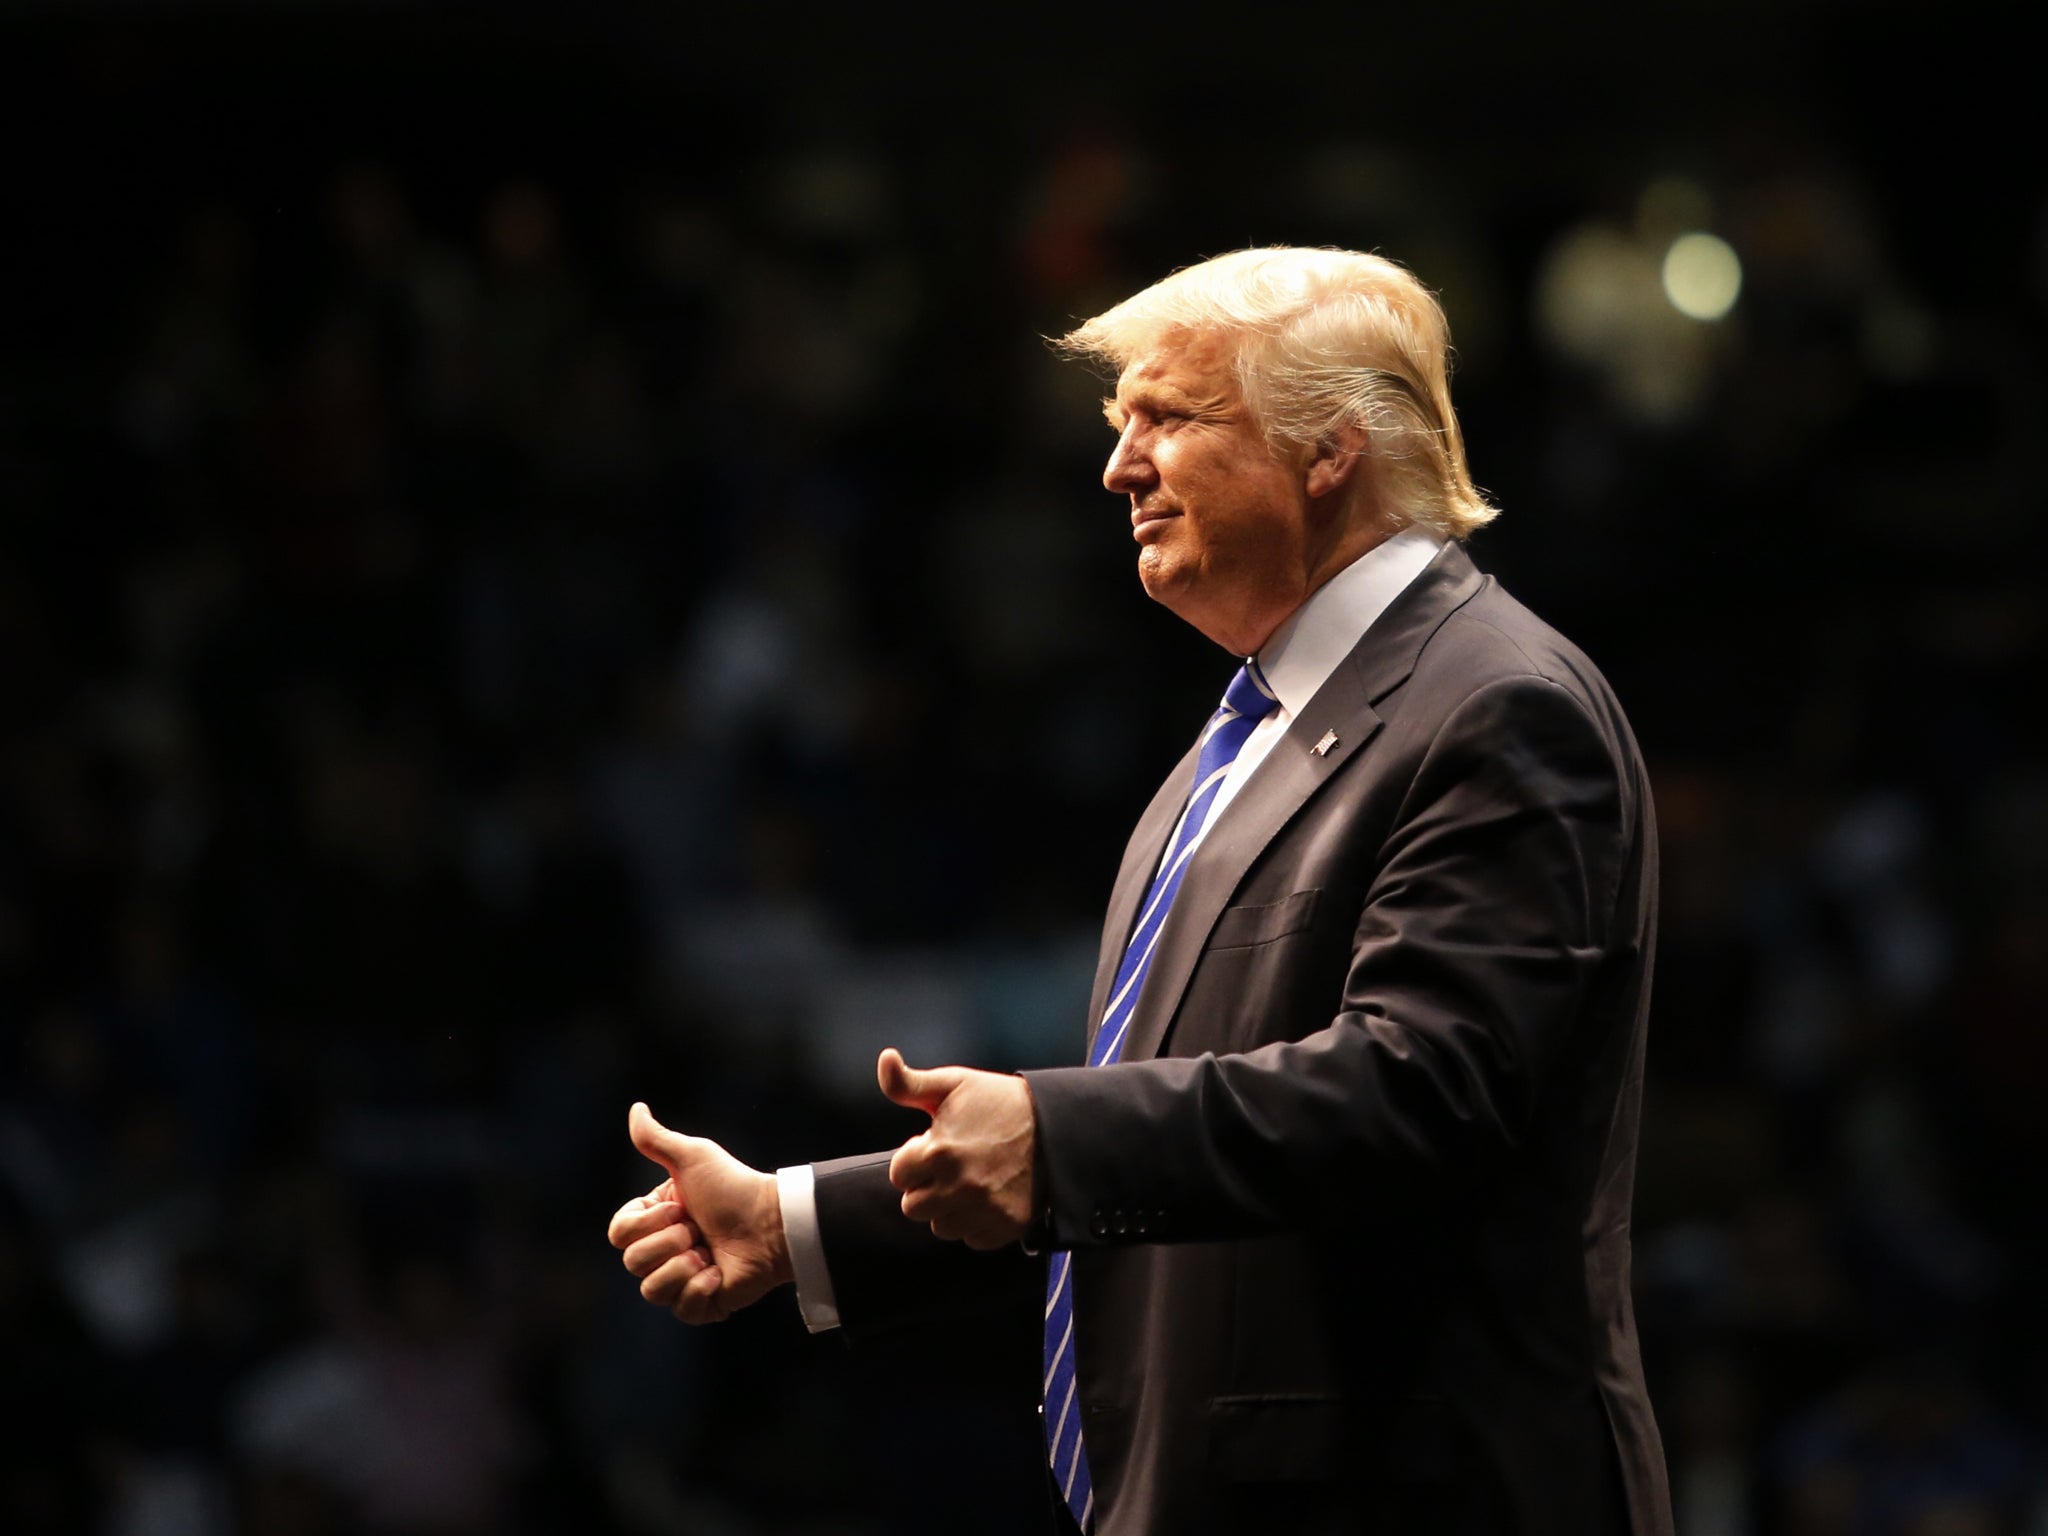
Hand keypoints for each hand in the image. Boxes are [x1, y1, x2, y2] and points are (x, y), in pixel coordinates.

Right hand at [608, 1102, 791, 1323]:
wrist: (771, 1223)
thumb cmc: (734, 1186)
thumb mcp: (693, 1157)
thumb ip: (656, 1139)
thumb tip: (635, 1109)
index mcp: (656, 1219)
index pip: (619, 1234)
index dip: (646, 1224)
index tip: (680, 1207)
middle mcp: (664, 1250)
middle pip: (633, 1263)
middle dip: (669, 1243)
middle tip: (698, 1229)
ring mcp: (682, 1279)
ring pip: (651, 1291)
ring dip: (683, 1267)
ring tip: (709, 1253)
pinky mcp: (702, 1305)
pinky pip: (681, 1310)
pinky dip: (700, 1290)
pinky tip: (719, 1273)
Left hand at [880, 1047, 1035, 1248]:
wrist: (1055, 1123)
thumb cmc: (998, 1101)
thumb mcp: (952, 1084)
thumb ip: (908, 1082)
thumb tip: (885, 1058)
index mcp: (939, 1152)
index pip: (899, 1176)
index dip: (914, 1159)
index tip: (935, 1147)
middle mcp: (958, 1187)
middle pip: (914, 1207)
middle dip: (926, 1187)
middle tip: (950, 1168)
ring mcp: (984, 1210)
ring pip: (942, 1227)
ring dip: (949, 1208)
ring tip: (969, 1182)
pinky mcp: (1006, 1226)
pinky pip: (973, 1239)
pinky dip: (977, 1223)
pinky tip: (988, 1197)